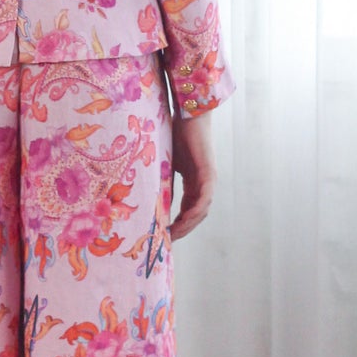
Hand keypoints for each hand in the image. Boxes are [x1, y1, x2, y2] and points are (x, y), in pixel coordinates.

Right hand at [169, 110, 215, 240]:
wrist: (188, 115)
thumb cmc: (176, 133)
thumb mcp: (166, 163)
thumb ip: (162, 180)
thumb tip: (148, 198)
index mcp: (194, 182)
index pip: (188, 209)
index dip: (178, 224)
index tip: (165, 234)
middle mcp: (203, 184)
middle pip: (196, 214)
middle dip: (183, 229)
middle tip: (168, 240)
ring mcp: (208, 180)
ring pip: (201, 210)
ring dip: (189, 224)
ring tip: (174, 233)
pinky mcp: (209, 174)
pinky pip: (204, 198)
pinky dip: (195, 211)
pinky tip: (185, 219)